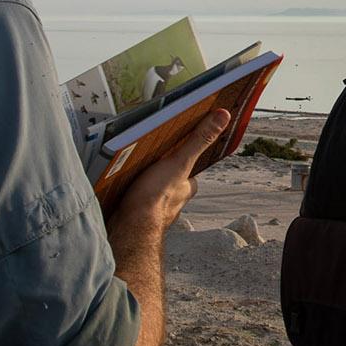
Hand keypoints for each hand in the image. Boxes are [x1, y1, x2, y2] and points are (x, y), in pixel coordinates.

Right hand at [116, 109, 230, 229]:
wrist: (129, 229)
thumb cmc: (155, 197)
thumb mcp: (180, 161)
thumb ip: (200, 139)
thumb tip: (223, 117)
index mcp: (187, 188)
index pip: (187, 166)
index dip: (178, 154)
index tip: (167, 145)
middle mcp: (175, 201)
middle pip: (169, 176)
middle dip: (157, 168)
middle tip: (143, 155)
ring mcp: (156, 209)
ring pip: (151, 189)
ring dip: (142, 180)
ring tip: (129, 169)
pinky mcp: (136, 216)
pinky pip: (135, 199)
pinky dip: (129, 192)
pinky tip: (121, 186)